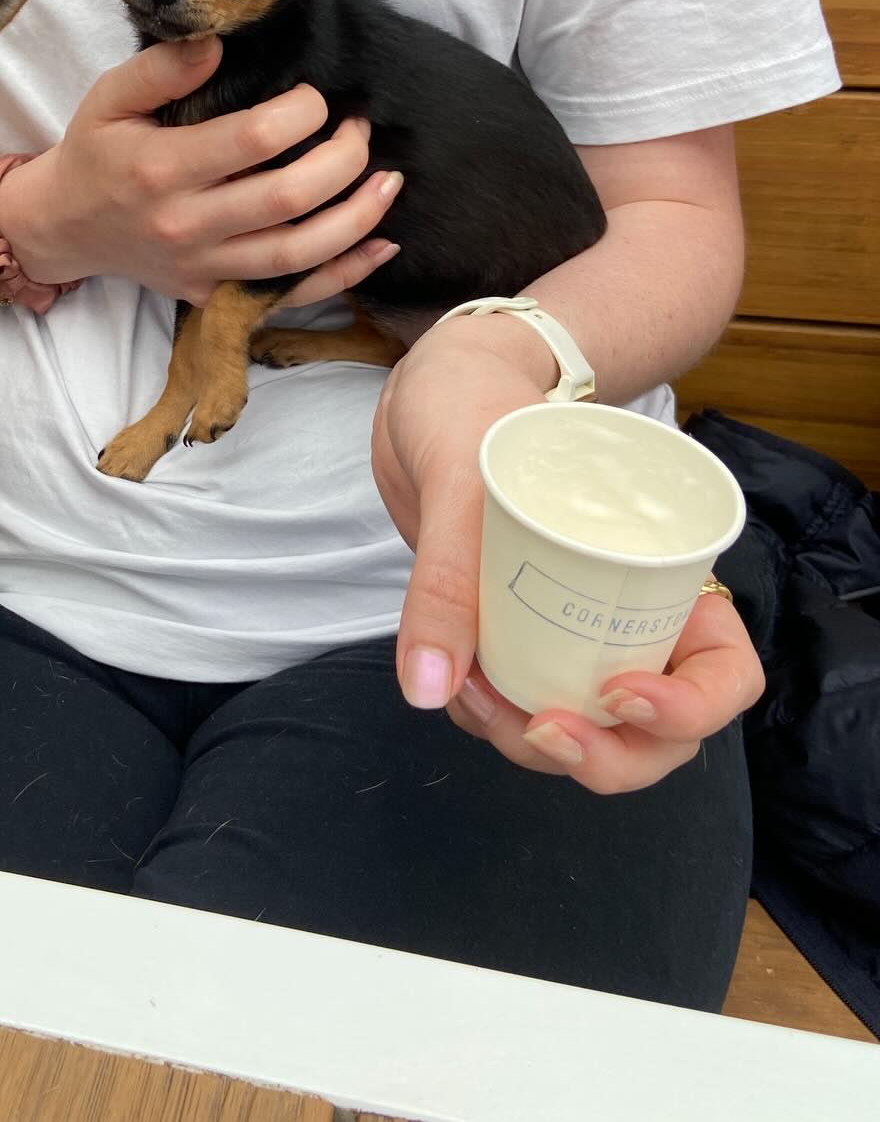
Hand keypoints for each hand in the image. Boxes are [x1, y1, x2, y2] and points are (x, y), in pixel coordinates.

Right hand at [0, 38, 399, 305]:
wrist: (66, 229)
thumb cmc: (95, 154)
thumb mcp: (108, 97)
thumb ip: (162, 67)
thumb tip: (219, 45)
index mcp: (161, 169)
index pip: (252, 140)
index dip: (302, 113)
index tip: (315, 98)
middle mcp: (186, 225)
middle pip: (286, 198)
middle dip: (342, 159)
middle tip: (359, 129)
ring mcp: (203, 268)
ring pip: (297, 253)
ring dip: (355, 219)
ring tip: (388, 182)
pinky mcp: (214, 295)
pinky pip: (288, 293)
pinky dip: (342, 275)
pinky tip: (380, 245)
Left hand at [371, 317, 763, 792]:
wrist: (426, 390)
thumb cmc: (475, 404)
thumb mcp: (463, 476)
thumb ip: (448, 575)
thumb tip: (427, 691)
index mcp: (665, 570)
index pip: (722, 674)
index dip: (688, 709)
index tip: (618, 693)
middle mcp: (629, 615)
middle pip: (655, 735)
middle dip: (603, 758)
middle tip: (534, 727)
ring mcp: (570, 632)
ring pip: (583, 735)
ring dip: (529, 743)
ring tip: (467, 691)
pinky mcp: (514, 637)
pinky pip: (516, 710)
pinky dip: (486, 718)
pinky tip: (446, 678)